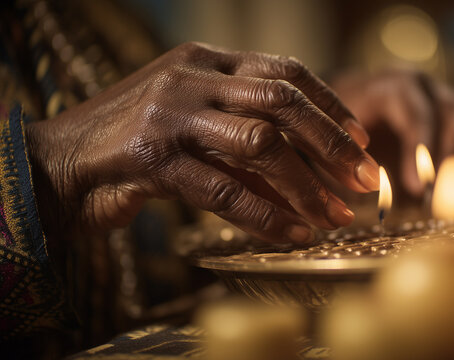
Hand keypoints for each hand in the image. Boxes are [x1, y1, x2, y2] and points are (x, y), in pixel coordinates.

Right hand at [26, 42, 379, 243]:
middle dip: (332, 143)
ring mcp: (170, 113)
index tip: (361, 139)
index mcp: (206, 60)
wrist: (60, 159)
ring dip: (305, 185)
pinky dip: (264, 215)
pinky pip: (223, 189)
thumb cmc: (135, 141)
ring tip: (335, 215)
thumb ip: (242, 131)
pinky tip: (292, 233)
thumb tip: (308, 169)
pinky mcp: (151, 157)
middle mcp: (191, 76)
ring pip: (260, 144)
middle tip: (364, 179)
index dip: (331, 105)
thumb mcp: (195, 119)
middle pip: (283, 101)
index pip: (285, 71)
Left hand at [332, 69, 453, 197]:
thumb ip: (345, 164)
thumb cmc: (337, 135)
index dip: (421, 147)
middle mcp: (427, 88)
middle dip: (453, 159)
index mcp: (391, 87)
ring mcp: (450, 99)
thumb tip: (365, 193)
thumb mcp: (333, 146)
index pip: (415, 109)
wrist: (351, 113)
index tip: (417, 187)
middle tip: (442, 200)